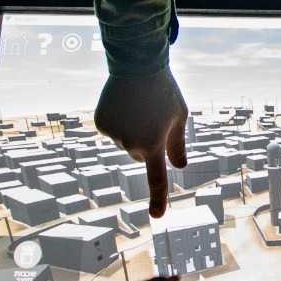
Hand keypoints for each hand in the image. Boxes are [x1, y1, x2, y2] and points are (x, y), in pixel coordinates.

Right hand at [96, 68, 188, 216]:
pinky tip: (123, 104)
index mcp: (153, 143)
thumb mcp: (179, 116)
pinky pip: (113, 131)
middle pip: (141, 154)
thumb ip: (178, 143)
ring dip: (133, 130)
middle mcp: (131, 143)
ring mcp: (113, 134)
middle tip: (152, 114)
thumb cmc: (163, 90)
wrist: (136, 63)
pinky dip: (118, 121)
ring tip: (138, 105)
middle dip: (148, 140)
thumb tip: (179, 166)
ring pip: (126, 142)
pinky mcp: (101, 124)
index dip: (158, 198)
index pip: (157, 178)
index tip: (158, 216)